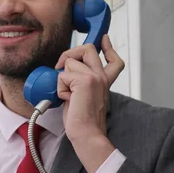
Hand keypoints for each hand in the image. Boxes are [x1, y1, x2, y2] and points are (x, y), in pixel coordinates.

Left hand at [54, 35, 124, 172]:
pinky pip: (63, 75)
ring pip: (70, 61)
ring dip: (62, 78)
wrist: (87, 133)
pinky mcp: (85, 81)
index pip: (113, 60)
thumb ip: (80, 82)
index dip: (107, 47)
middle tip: (61, 67)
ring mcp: (95, 77)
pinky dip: (60, 87)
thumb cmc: (82, 120)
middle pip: (88, 48)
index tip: (104, 39)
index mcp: (104, 81)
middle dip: (70, 53)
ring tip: (69, 94)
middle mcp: (102, 76)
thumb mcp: (82, 96)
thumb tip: (66, 71)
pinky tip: (68, 99)